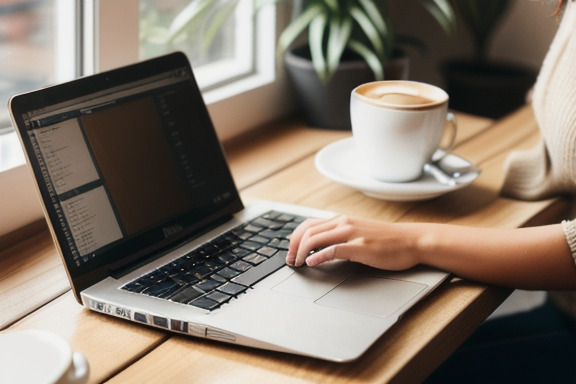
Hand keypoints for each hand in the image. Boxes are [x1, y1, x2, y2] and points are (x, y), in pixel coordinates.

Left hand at [286, 215, 419, 269]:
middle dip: (293, 247)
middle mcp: (344, 223)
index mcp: (342, 220)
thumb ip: (341, 235)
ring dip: (301, 252)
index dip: (294, 238)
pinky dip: (318, 256)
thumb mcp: (359, 232)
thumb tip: (320, 246)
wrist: (411, 241)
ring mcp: (352, 234)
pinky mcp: (360, 247)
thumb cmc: (387, 240)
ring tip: (297, 263)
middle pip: (308, 231)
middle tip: (289, 261)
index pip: (308, 224)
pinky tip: (312, 263)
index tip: (289, 251)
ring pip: (316, 238)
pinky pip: (333, 249)